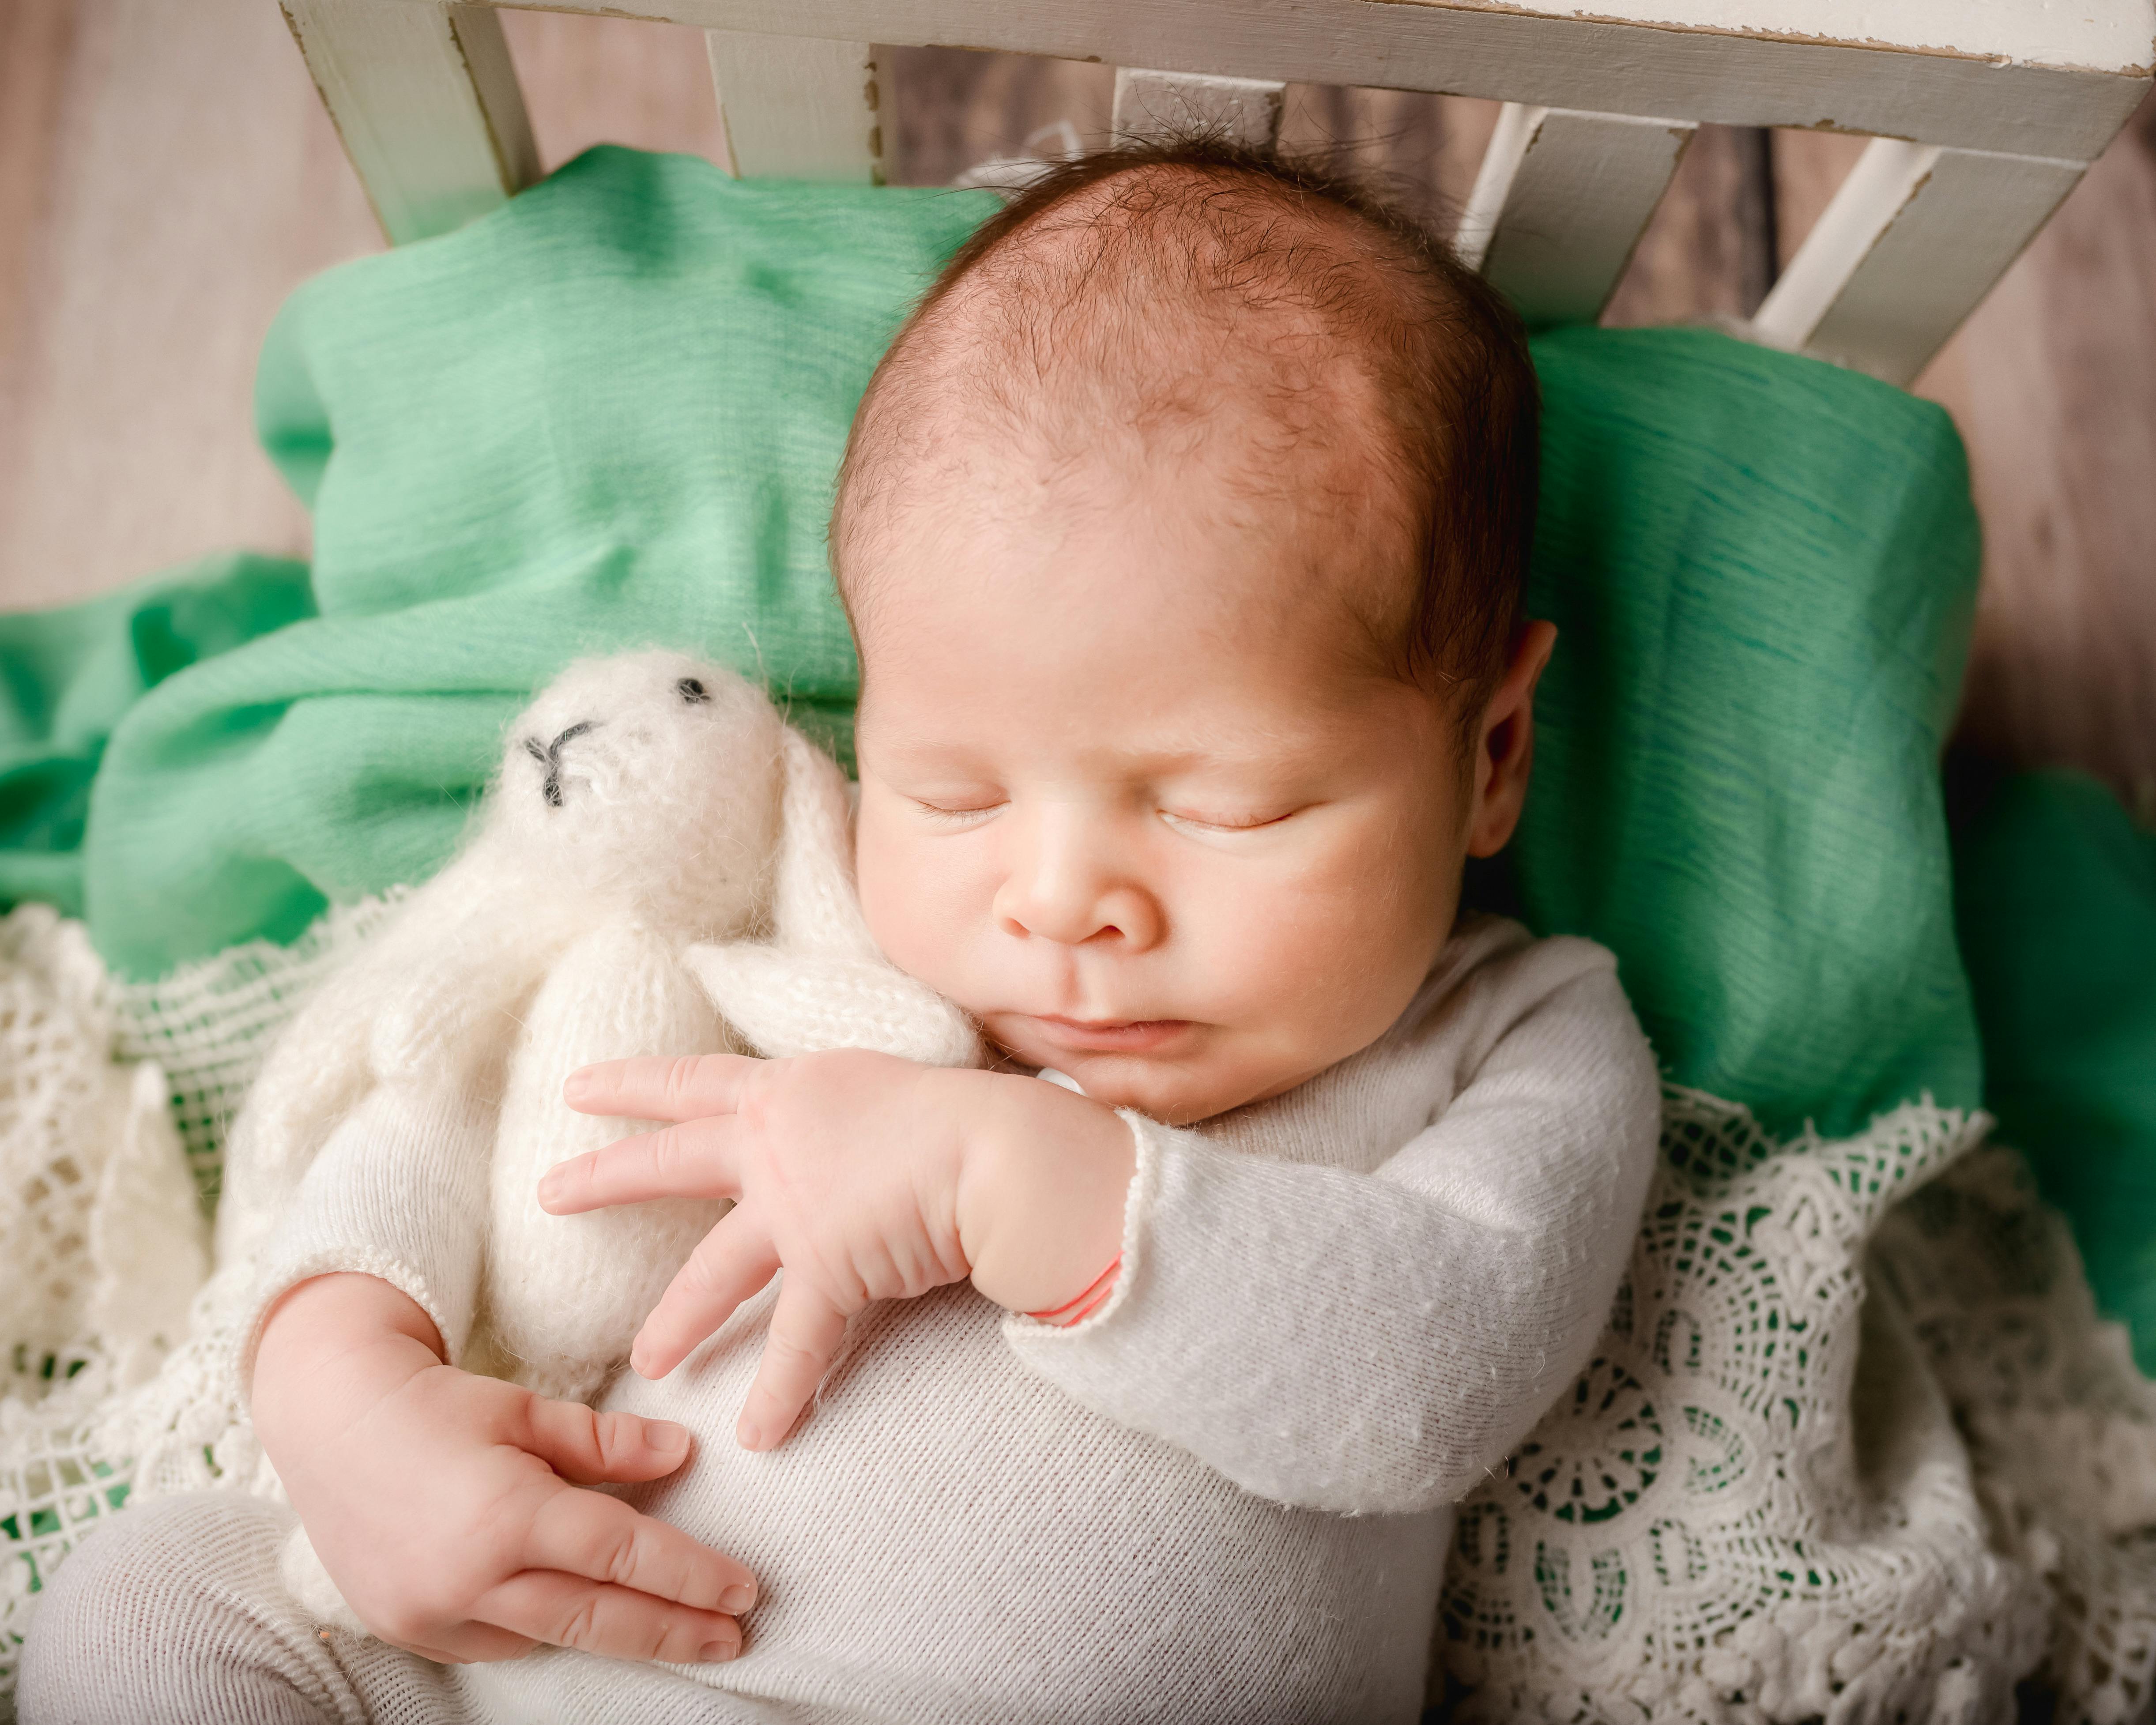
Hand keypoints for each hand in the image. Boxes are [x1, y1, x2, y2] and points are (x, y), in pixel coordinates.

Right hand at [252, 1273, 756, 1663]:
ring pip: (550, 1636)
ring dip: (618, 1634)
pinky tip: (582, 1611)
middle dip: (673, 1630)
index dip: (689, 1575)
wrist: (328, 1422)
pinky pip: (497, 1641)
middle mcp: (469, 1576)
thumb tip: (682, 1456)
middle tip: (734, 1637)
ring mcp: (434, 1612)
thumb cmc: (434, 1405)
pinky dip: (544, 1625)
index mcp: (506, 1514)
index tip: (743, 1591)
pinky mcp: (409, 1628)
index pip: (622, 1554)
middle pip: (596, 1616)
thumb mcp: (525, 1410)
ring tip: (679, 1631)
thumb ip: (607, 1443)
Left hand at [543, 1052, 1135, 1450]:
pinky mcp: (827, 1269)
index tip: (577, 1087)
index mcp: (789, 1091)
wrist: (995, 1152)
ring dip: (677, 1322)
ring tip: (645, 1361)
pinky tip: (761, 1436)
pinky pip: (797, 1346)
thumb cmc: (960, 1116)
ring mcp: (792, 1209)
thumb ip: (844, 1116)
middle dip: (604, 1178)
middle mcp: (775, 1143)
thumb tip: (844, 1134)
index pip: (693, 1081)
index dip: (634, 1083)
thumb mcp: (884, 1092)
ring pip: (714, 1273)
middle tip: (546, 1194)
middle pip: (671, 1161)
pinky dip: (780, 1393)